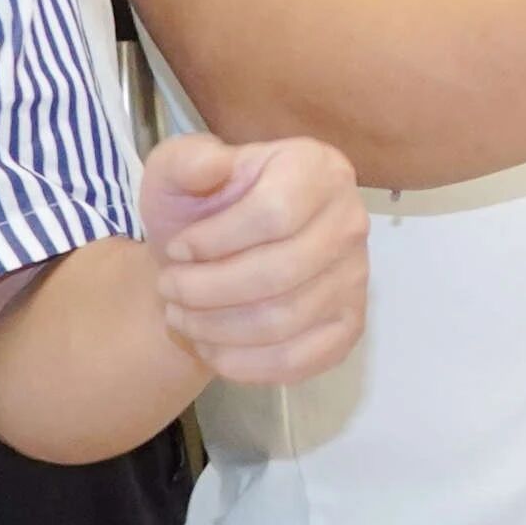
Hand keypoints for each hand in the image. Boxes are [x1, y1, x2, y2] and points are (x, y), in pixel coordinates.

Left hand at [137, 131, 370, 383]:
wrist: (208, 260)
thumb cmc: (198, 210)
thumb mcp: (175, 173)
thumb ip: (185, 161)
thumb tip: (213, 164)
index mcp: (319, 169)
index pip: (276, 213)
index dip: (215, 241)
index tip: (178, 248)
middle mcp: (351, 221)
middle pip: (280, 272)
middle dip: (206, 290)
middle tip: (168, 289)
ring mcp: (357, 277)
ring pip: (283, 320)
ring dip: (215, 327)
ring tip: (181, 315)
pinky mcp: (349, 326)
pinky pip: (298, 360)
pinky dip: (241, 363)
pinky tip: (211, 346)